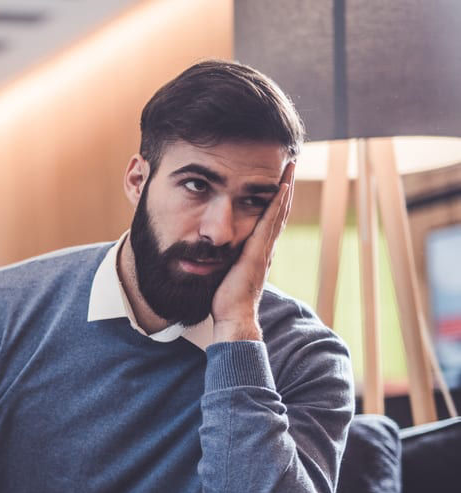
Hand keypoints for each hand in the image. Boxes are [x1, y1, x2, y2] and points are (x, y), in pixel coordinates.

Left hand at [211, 161, 295, 342]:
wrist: (233, 317)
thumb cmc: (225, 301)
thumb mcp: (225, 273)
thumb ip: (225, 260)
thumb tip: (212, 253)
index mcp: (258, 252)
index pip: (269, 220)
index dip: (276, 200)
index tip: (279, 180)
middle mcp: (265, 248)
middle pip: (279, 211)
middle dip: (285, 187)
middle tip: (290, 165)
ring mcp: (264, 249)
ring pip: (278, 212)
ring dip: (285, 188)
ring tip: (290, 167)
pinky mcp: (258, 252)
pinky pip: (270, 223)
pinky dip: (276, 204)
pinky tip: (281, 187)